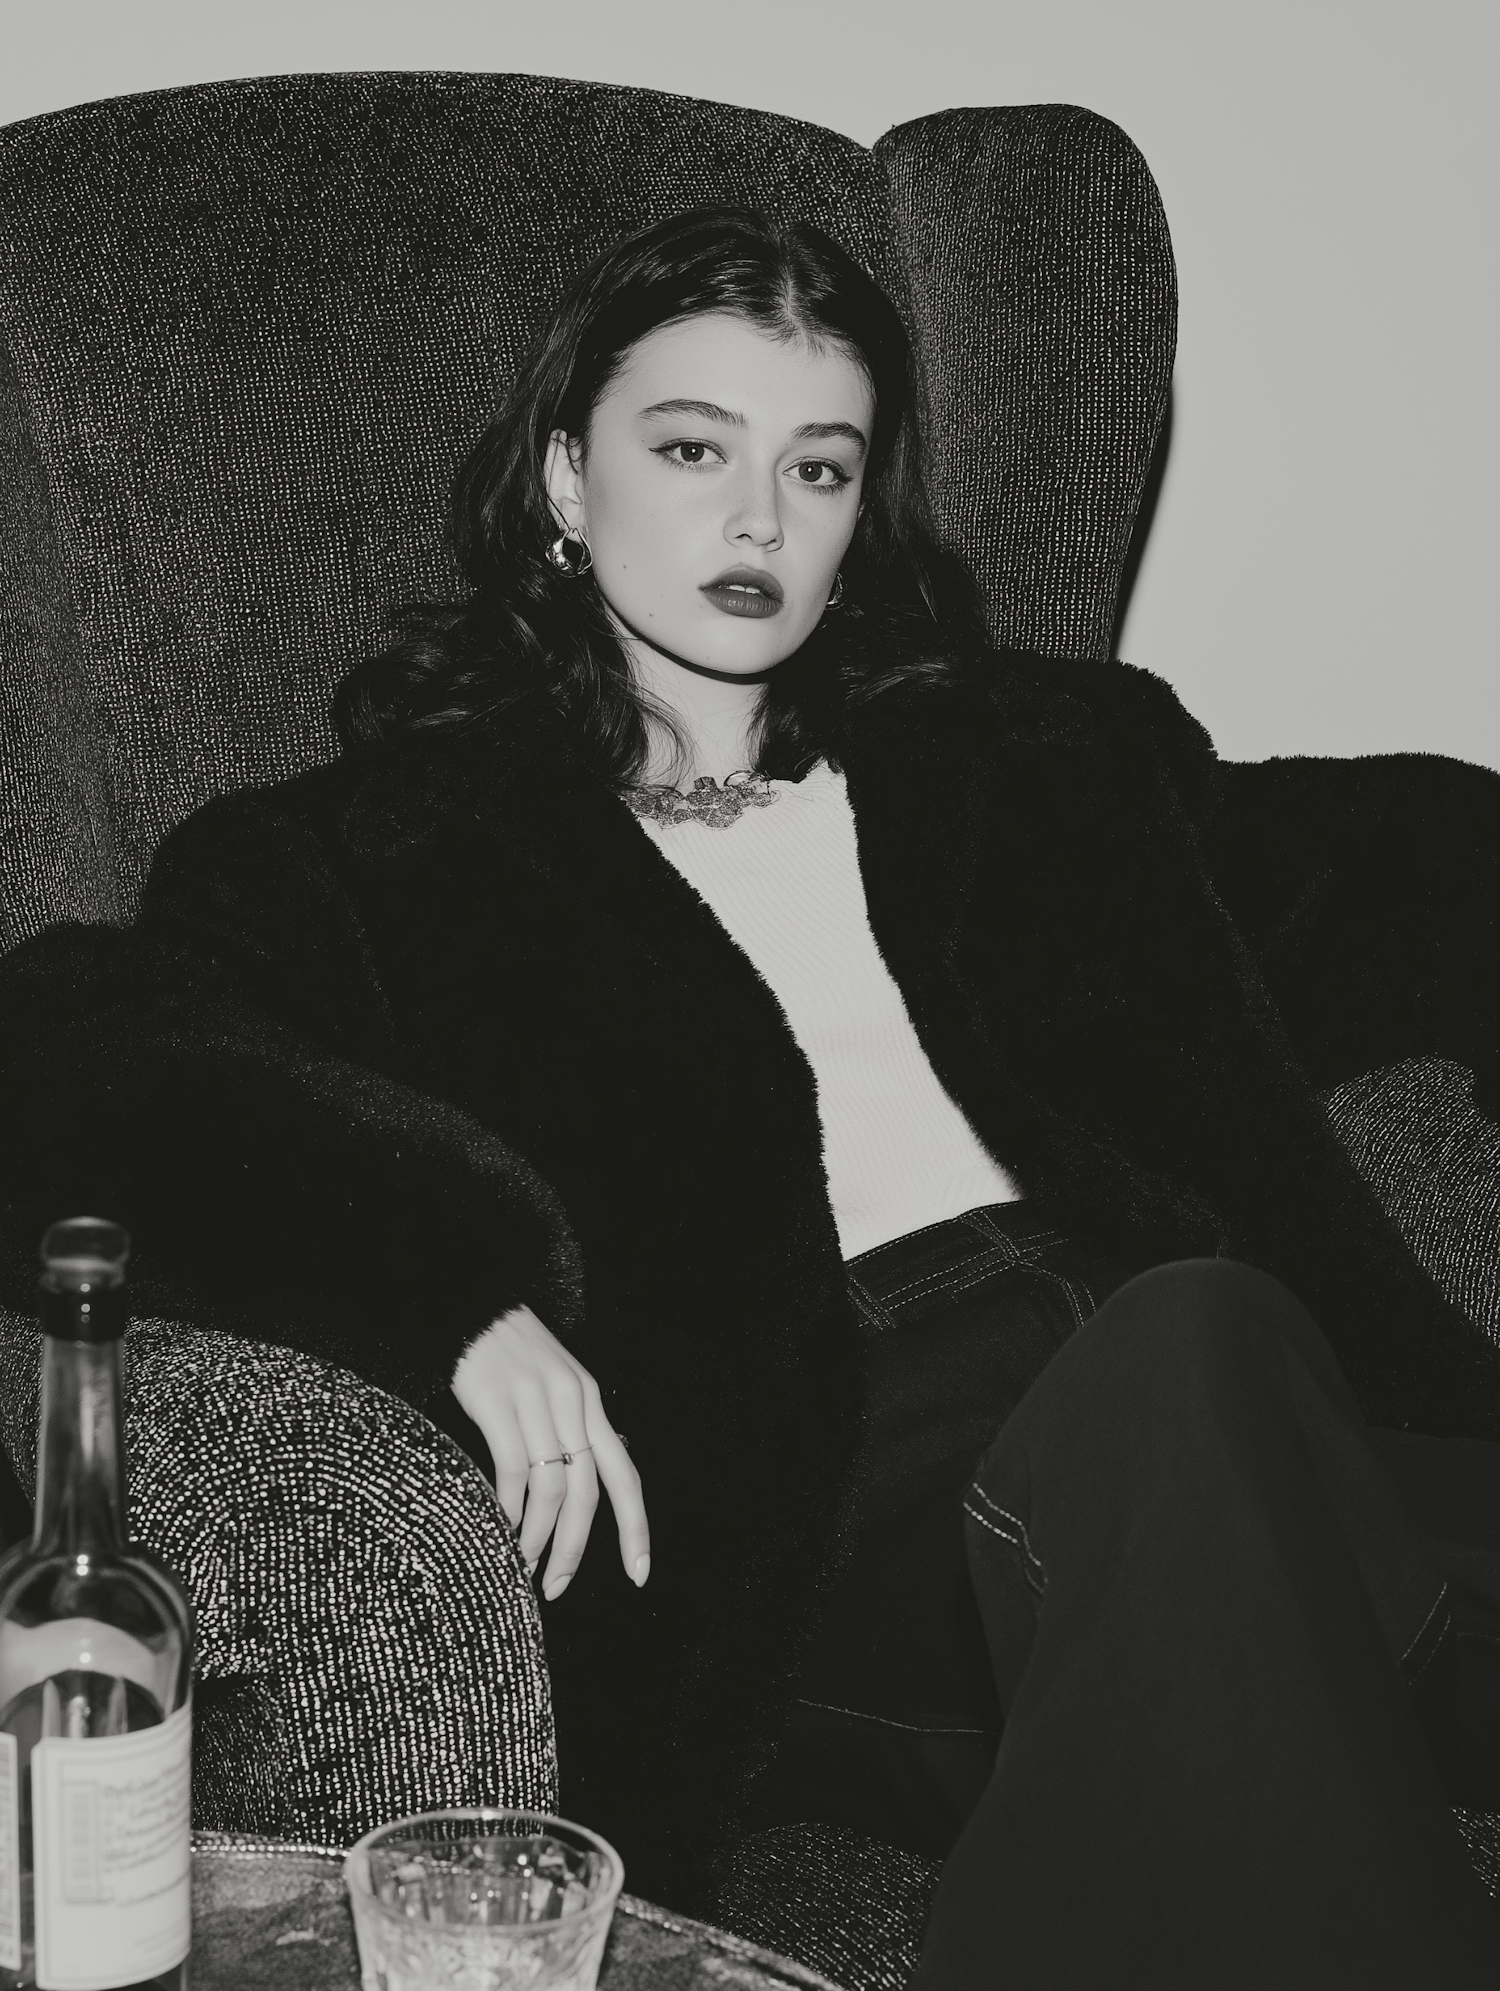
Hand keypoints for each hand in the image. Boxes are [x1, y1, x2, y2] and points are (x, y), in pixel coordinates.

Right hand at [451, 1304, 649, 1600]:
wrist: (474, 1308)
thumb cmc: (513, 1354)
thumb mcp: (557, 1385)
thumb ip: (571, 1431)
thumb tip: (574, 1497)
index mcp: (591, 1402)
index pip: (624, 1475)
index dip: (635, 1528)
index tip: (639, 1573)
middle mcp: (572, 1402)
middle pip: (587, 1491)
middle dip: (575, 1547)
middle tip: (557, 1586)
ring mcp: (535, 1401)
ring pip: (550, 1487)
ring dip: (537, 1535)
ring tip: (523, 1561)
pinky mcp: (496, 1401)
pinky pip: (512, 1468)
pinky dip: (507, 1506)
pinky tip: (498, 1525)